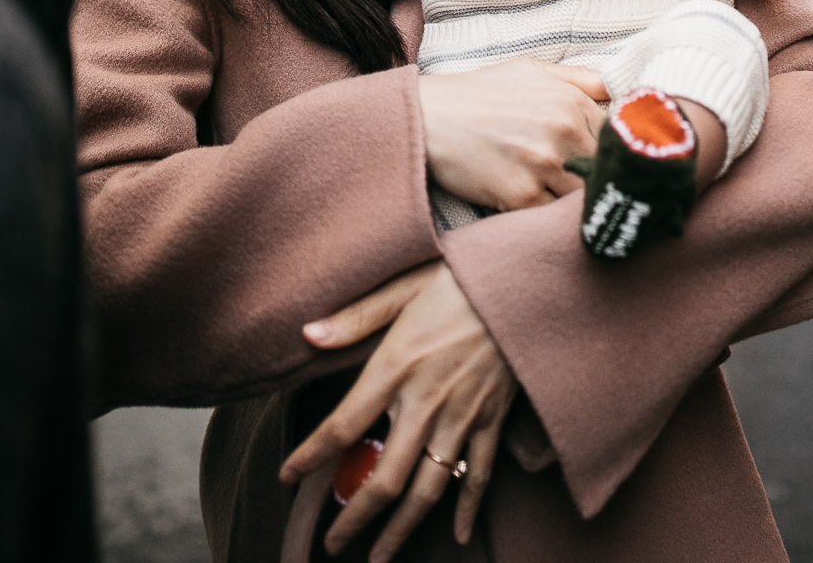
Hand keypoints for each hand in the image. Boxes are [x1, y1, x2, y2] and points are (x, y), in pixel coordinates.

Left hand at [280, 262, 516, 560]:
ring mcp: (463, 415)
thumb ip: (356, 316)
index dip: (311, 457)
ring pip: (429, 489)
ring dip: (402, 529)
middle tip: (333, 544)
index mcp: (396, 366)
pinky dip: (468, 509)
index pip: (343, 425)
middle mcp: (426, 400)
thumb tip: (308, 334)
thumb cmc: (460, 277)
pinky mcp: (493, 419)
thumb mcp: (403, 286)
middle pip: (386, 477)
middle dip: (356, 518)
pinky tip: (456, 534)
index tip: (287, 478)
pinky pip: (480, 475)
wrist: (525, 281)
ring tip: (380, 557)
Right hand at [418, 58, 607, 209]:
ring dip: (575, 203)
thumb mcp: (529, 71)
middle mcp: (563, 131)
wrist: (429, 118)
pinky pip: (552, 216)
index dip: (608, 153)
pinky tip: (535, 205)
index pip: (615, 139)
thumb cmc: (479, 93)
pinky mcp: (522, 196)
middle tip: (584, 187)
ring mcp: (543, 165)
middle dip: (596, 181)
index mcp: (570, 101)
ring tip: (559, 198)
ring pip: (583, 198)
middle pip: (604, 172)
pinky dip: (548, 216)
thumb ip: (579, 78)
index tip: (599, 163)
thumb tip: (617, 89)